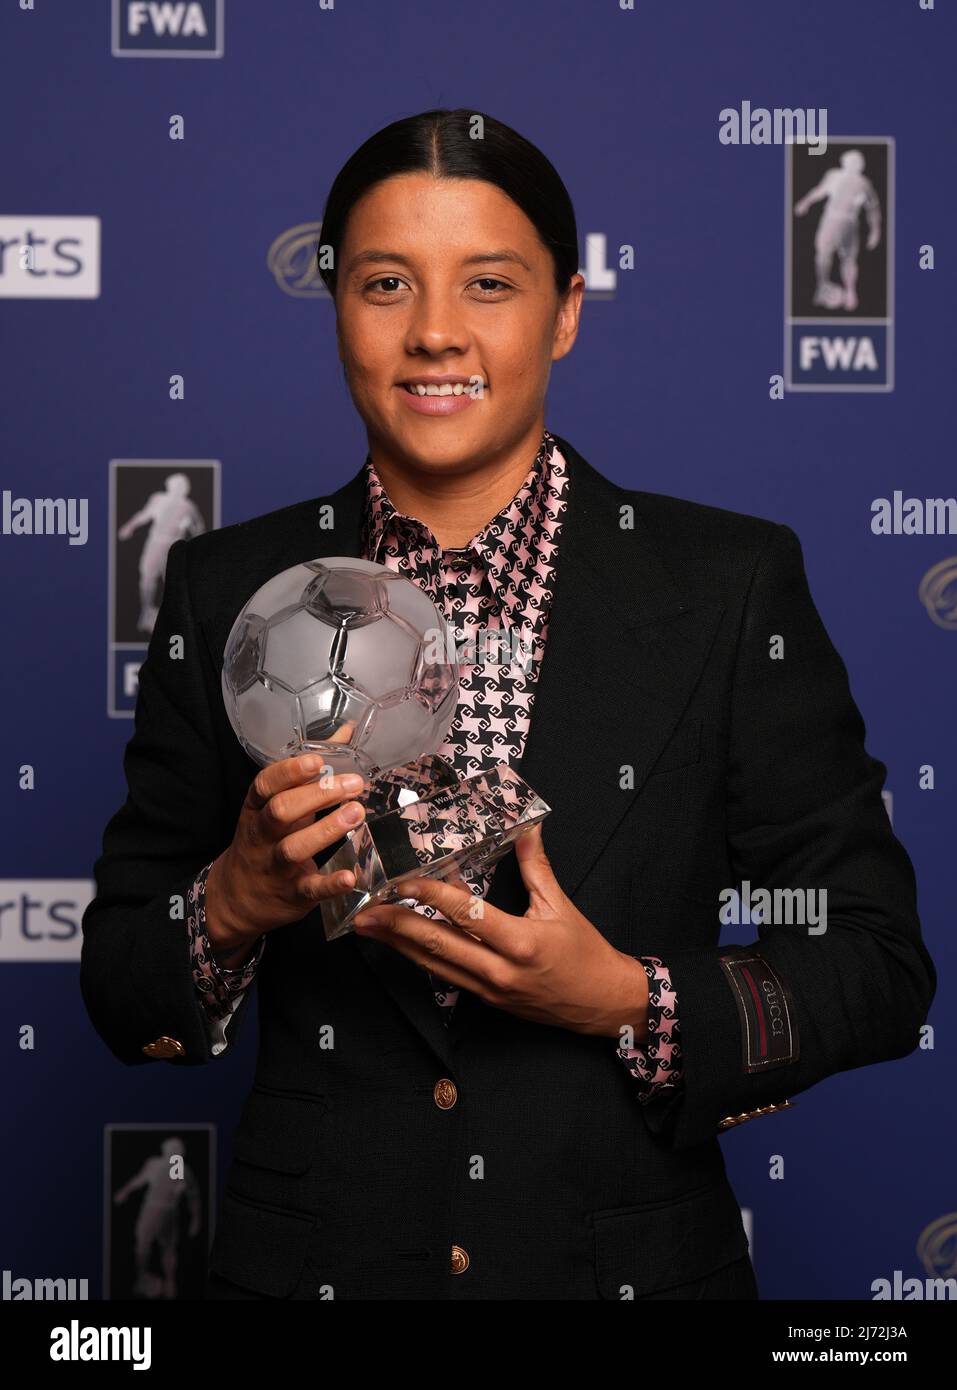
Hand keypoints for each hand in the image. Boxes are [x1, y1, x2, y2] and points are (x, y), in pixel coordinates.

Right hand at [204, 748, 368, 963]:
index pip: (265, 785)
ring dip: (326, 831)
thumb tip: (347, 732)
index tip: (316, 760)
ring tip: (357, 813)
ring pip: (294, 848)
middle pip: (281, 811)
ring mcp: (275, 866)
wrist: (236, 898)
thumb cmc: (266, 840)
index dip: (289, 772)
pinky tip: (349, 876)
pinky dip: (329, 884)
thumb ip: (313, 771)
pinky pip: (309, 889)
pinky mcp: (292, 894)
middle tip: (354, 783)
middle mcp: (262, 836)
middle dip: (317, 795)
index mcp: (257, 809)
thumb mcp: (278, 804)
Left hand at [352, 822, 648, 1039]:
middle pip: (437, 944)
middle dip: (396, 925)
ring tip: (369, 926)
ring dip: (398, 944)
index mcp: (520, 942)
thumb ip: (536, 866)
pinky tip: (402, 944)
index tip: (402, 881)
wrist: (602, 1003)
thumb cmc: (585, 953)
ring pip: (434, 964)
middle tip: (364, 909)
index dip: (430, 895)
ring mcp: (489, 989)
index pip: (465, 914)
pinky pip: (446, 976)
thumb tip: (526, 827)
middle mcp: (499, 969)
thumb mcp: (561, 906)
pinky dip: (421, 957)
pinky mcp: (486, 1001)